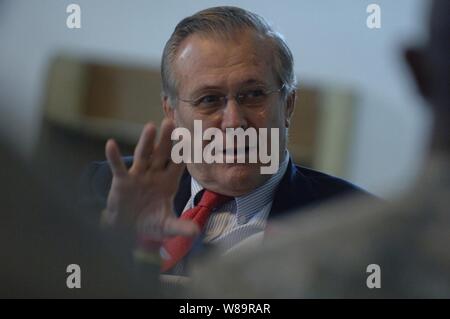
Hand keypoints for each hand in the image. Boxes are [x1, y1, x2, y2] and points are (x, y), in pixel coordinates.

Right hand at [104, 118, 198, 240]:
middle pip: (162, 154)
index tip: (190, 138)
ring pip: (143, 156)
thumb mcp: (167, 226)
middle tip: (170, 122)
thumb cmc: (150, 223)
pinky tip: (111, 144)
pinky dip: (113, 156)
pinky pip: (118, 167)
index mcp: (169, 182)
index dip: (183, 153)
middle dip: (166, 140)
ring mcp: (138, 176)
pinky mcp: (122, 181)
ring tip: (150, 126)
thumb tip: (196, 232)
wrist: (129, 229)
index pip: (178, 165)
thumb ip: (181, 227)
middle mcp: (155, 175)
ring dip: (146, 142)